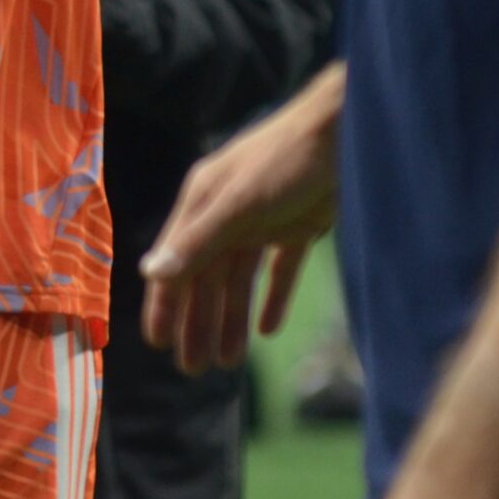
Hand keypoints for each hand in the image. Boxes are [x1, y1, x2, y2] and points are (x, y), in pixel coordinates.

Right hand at [139, 67, 343, 374]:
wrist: (347, 130)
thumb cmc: (287, 160)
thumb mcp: (239, 203)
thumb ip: (198, 240)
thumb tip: (150, 274)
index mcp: (204, 202)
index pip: (176, 261)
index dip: (165, 302)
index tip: (158, 342)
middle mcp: (228, 213)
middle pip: (207, 276)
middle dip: (198, 321)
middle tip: (193, 368)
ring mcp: (263, 219)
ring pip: (240, 279)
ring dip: (232, 318)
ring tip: (229, 362)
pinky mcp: (298, 225)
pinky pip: (279, 270)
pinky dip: (273, 298)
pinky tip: (268, 329)